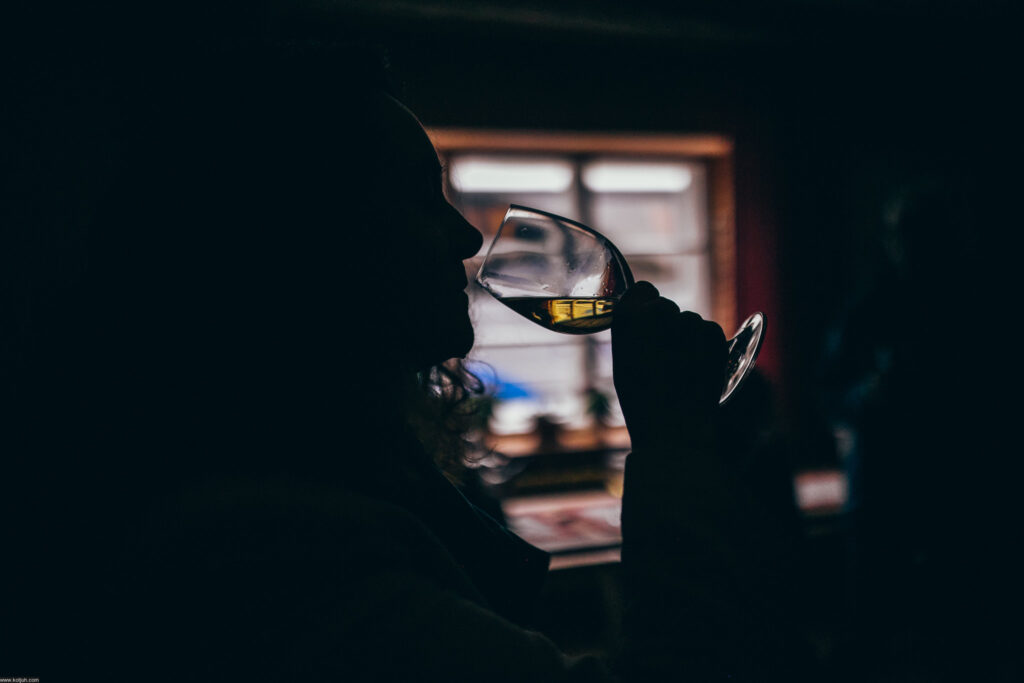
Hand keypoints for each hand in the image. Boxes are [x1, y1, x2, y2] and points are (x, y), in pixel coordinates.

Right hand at [611, 282, 726, 448]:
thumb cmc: (641, 400)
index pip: (642, 290)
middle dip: (667, 325)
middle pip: (666, 306)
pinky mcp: (714, 334)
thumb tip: (645, 318)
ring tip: (680, 369)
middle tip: (663, 356)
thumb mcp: (622, 361)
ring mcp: (689, 321)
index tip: (647, 326)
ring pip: (688, 321)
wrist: (674, 428)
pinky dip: (705, 346)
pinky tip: (696, 369)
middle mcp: (659, 311)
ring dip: (686, 337)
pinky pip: (708, 331)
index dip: (645, 307)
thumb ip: (633, 332)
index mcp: (629, 316)